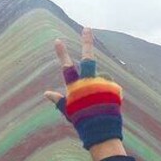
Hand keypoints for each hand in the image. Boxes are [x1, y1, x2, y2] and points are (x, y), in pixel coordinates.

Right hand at [44, 27, 124, 158]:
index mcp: (76, 88)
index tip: (58, 40)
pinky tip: (107, 105)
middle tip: (87, 28)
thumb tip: (46, 93)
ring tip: (100, 104)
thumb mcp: (68, 111)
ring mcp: (102, 85)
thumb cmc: (82, 123)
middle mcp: (89, 83)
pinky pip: (111, 87)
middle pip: (88, 59)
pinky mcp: (114, 89)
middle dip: (87, 42)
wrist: (102, 133)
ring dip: (101, 88)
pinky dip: (109, 94)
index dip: (62, 54)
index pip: (67, 68)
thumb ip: (58, 100)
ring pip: (101, 79)